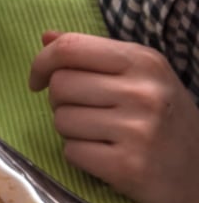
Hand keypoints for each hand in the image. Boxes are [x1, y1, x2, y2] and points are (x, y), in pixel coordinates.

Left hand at [29, 32, 198, 202]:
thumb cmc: (164, 120)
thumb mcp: (142, 77)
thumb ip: (94, 55)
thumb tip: (47, 37)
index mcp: (144, 61)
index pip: (70, 48)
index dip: (42, 62)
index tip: (38, 80)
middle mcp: (143, 92)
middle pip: (60, 85)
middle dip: (61, 101)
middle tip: (88, 113)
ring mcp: (138, 130)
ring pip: (61, 120)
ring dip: (71, 130)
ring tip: (102, 135)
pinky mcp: (127, 165)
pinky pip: (71, 152)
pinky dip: (80, 156)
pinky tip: (106, 156)